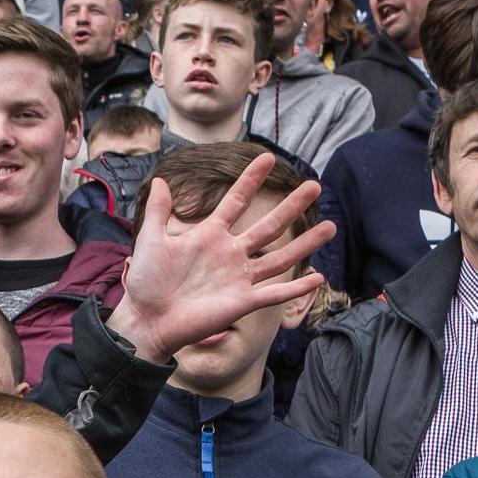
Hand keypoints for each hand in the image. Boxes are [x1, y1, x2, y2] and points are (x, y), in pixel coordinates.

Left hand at [107, 151, 333, 363]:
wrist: (146, 319)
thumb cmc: (147, 282)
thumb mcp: (151, 240)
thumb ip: (158, 211)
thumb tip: (160, 180)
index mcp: (210, 235)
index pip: (236, 202)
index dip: (251, 180)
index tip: (268, 158)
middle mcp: (230, 254)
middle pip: (269, 226)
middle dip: (292, 207)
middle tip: (315, 186)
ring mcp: (238, 278)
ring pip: (280, 257)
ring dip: (305, 243)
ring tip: (330, 226)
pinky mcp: (241, 302)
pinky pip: (274, 294)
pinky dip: (295, 288)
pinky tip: (317, 277)